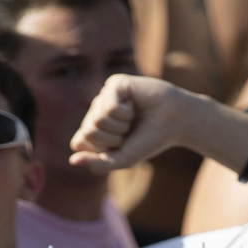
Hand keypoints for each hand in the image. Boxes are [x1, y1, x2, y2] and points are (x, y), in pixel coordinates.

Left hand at [69, 74, 197, 173]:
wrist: (175, 121)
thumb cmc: (148, 140)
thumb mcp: (122, 159)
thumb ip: (97, 163)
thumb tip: (72, 160)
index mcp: (94, 129)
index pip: (79, 142)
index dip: (100, 149)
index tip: (119, 145)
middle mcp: (95, 111)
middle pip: (87, 132)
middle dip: (112, 138)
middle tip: (128, 131)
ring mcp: (104, 96)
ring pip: (97, 119)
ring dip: (120, 125)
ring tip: (132, 118)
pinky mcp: (114, 84)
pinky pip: (109, 107)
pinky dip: (125, 113)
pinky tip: (135, 105)